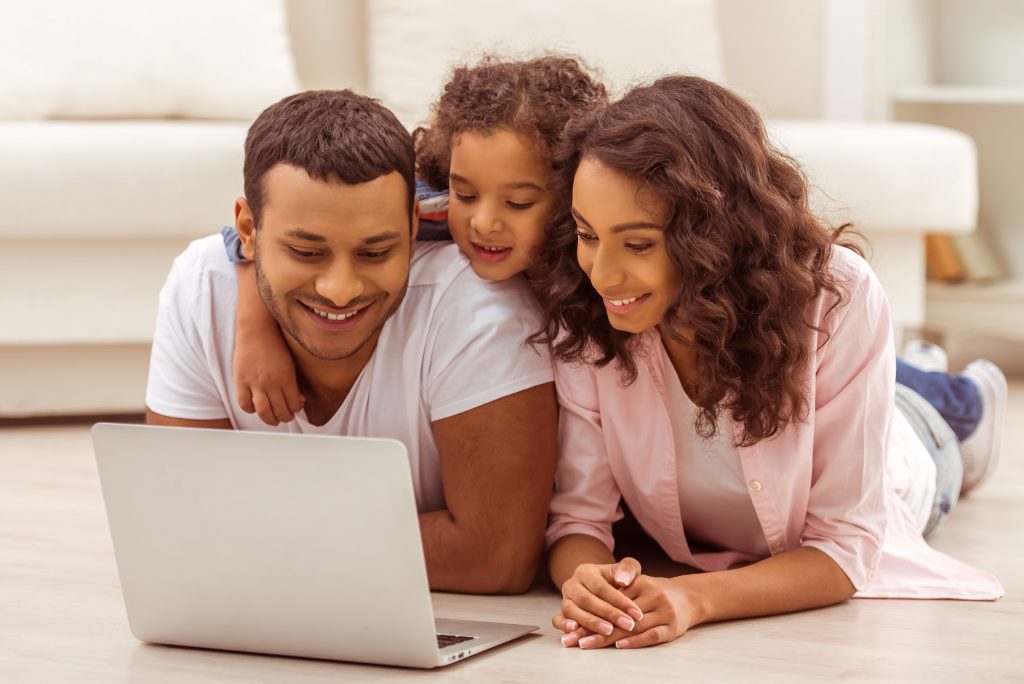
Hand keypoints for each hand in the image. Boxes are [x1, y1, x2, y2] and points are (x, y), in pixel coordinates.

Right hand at [234, 327, 302, 425]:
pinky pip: (244, 403)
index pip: (294, 405)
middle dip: (285, 418)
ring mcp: (255, 383)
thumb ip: (294, 382)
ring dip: (270, 419)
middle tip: (285, 417)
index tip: (295, 408)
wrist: (257, 329)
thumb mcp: (290, 363)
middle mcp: (271, 383)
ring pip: (263, 411)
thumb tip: (299, 399)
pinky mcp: (241, 380)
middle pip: (280, 411)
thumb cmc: (276, 344)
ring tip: (273, 419)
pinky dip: (250, 409)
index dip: (296, 409)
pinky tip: (255, 407)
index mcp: (287, 378)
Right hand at [553, 557, 643, 641]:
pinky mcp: (561, 613)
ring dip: (591, 622)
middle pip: (586, 599)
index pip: (601, 586)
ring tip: (609, 631)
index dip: (619, 601)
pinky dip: (564, 625)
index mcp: (586, 571)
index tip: (636, 614)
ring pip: (572, 610)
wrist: (599, 586)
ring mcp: (565, 599)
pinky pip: (557, 619)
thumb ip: (628, 569)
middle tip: (628, 625)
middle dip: (608, 614)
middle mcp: (572, 584)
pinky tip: (575, 631)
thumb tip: (623, 580)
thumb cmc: (616, 579)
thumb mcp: (625, 569)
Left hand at [561, 574, 701, 648]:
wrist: (689, 597)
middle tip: (573, 639)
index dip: (591, 612)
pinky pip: (651, 636)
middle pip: (619, 615)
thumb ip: (617, 590)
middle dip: (593, 628)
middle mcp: (654, 595)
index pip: (612, 599)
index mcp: (642, 583)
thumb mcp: (638, 582)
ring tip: (586, 644)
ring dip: (607, 637)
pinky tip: (619, 646)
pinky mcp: (673, 627)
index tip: (572, 624)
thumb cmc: (655, 592)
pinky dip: (635, 642)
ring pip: (633, 626)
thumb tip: (587, 604)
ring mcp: (664, 612)